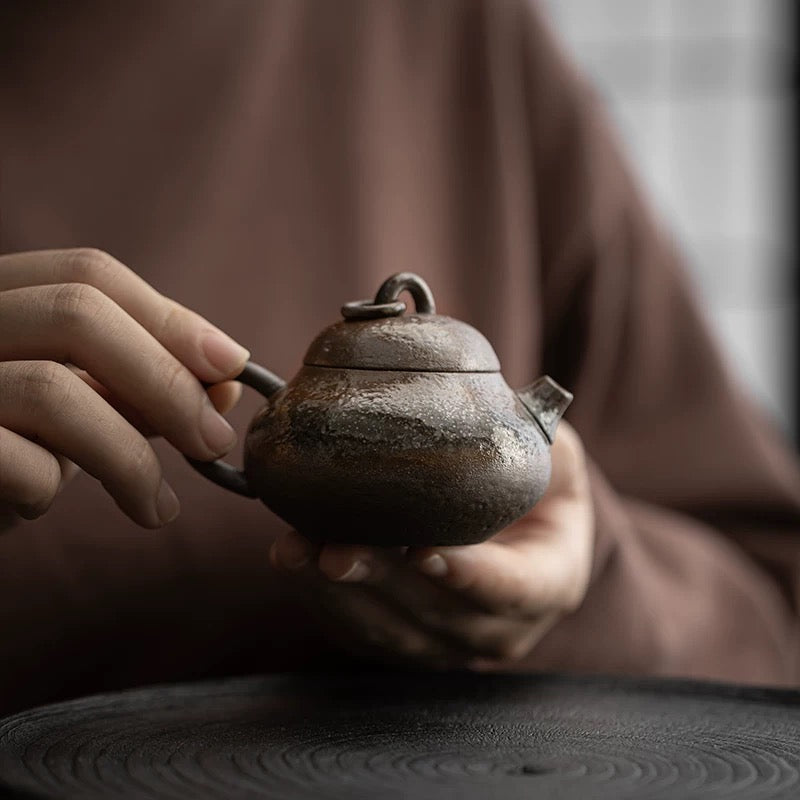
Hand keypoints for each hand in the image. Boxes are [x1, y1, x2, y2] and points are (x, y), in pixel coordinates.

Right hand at [0, 249, 248, 528]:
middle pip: (80, 314)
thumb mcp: (74, 411)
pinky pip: (11, 460)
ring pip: (52, 389)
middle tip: (214, 442)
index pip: (90, 274)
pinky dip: (47, 489)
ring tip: (160, 508)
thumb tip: (228, 381)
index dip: (171, 318)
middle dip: (167, 382)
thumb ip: (137, 389)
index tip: (232, 365)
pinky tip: (41, 507)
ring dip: (130, 457)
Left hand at [270, 421, 593, 667]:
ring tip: (301, 553)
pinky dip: (322, 599)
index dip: (471, 576)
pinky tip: (295, 560)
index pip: (515, 591)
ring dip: (342, 594)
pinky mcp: (404, 640)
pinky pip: (360, 631)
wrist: (520, 531)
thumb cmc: (537, 487)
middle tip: (338, 551)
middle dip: (384, 582)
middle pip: (439, 615)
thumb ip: (534, 438)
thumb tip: (491, 398)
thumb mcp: (554, 456)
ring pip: (391, 631)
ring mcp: (449, 642)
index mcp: (549, 582)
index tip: (424, 550)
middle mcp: (498, 627)